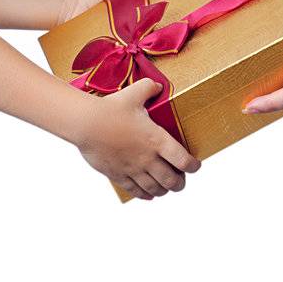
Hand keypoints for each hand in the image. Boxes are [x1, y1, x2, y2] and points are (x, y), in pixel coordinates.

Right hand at [73, 79, 201, 199]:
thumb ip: (149, 88)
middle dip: (180, 183)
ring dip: (164, 190)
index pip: (183, 161)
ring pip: (155, 189)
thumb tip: (158, 86)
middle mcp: (148, 158)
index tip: (196, 165)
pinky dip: (146, 195)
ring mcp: (133, 169)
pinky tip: (149, 194)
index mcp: (157, 140)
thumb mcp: (134, 93)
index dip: (194, 166)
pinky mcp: (118, 175)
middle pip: (172, 180)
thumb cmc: (111, 108)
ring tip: (166, 187)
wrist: (86, 123)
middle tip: (181, 180)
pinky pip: (136, 191)